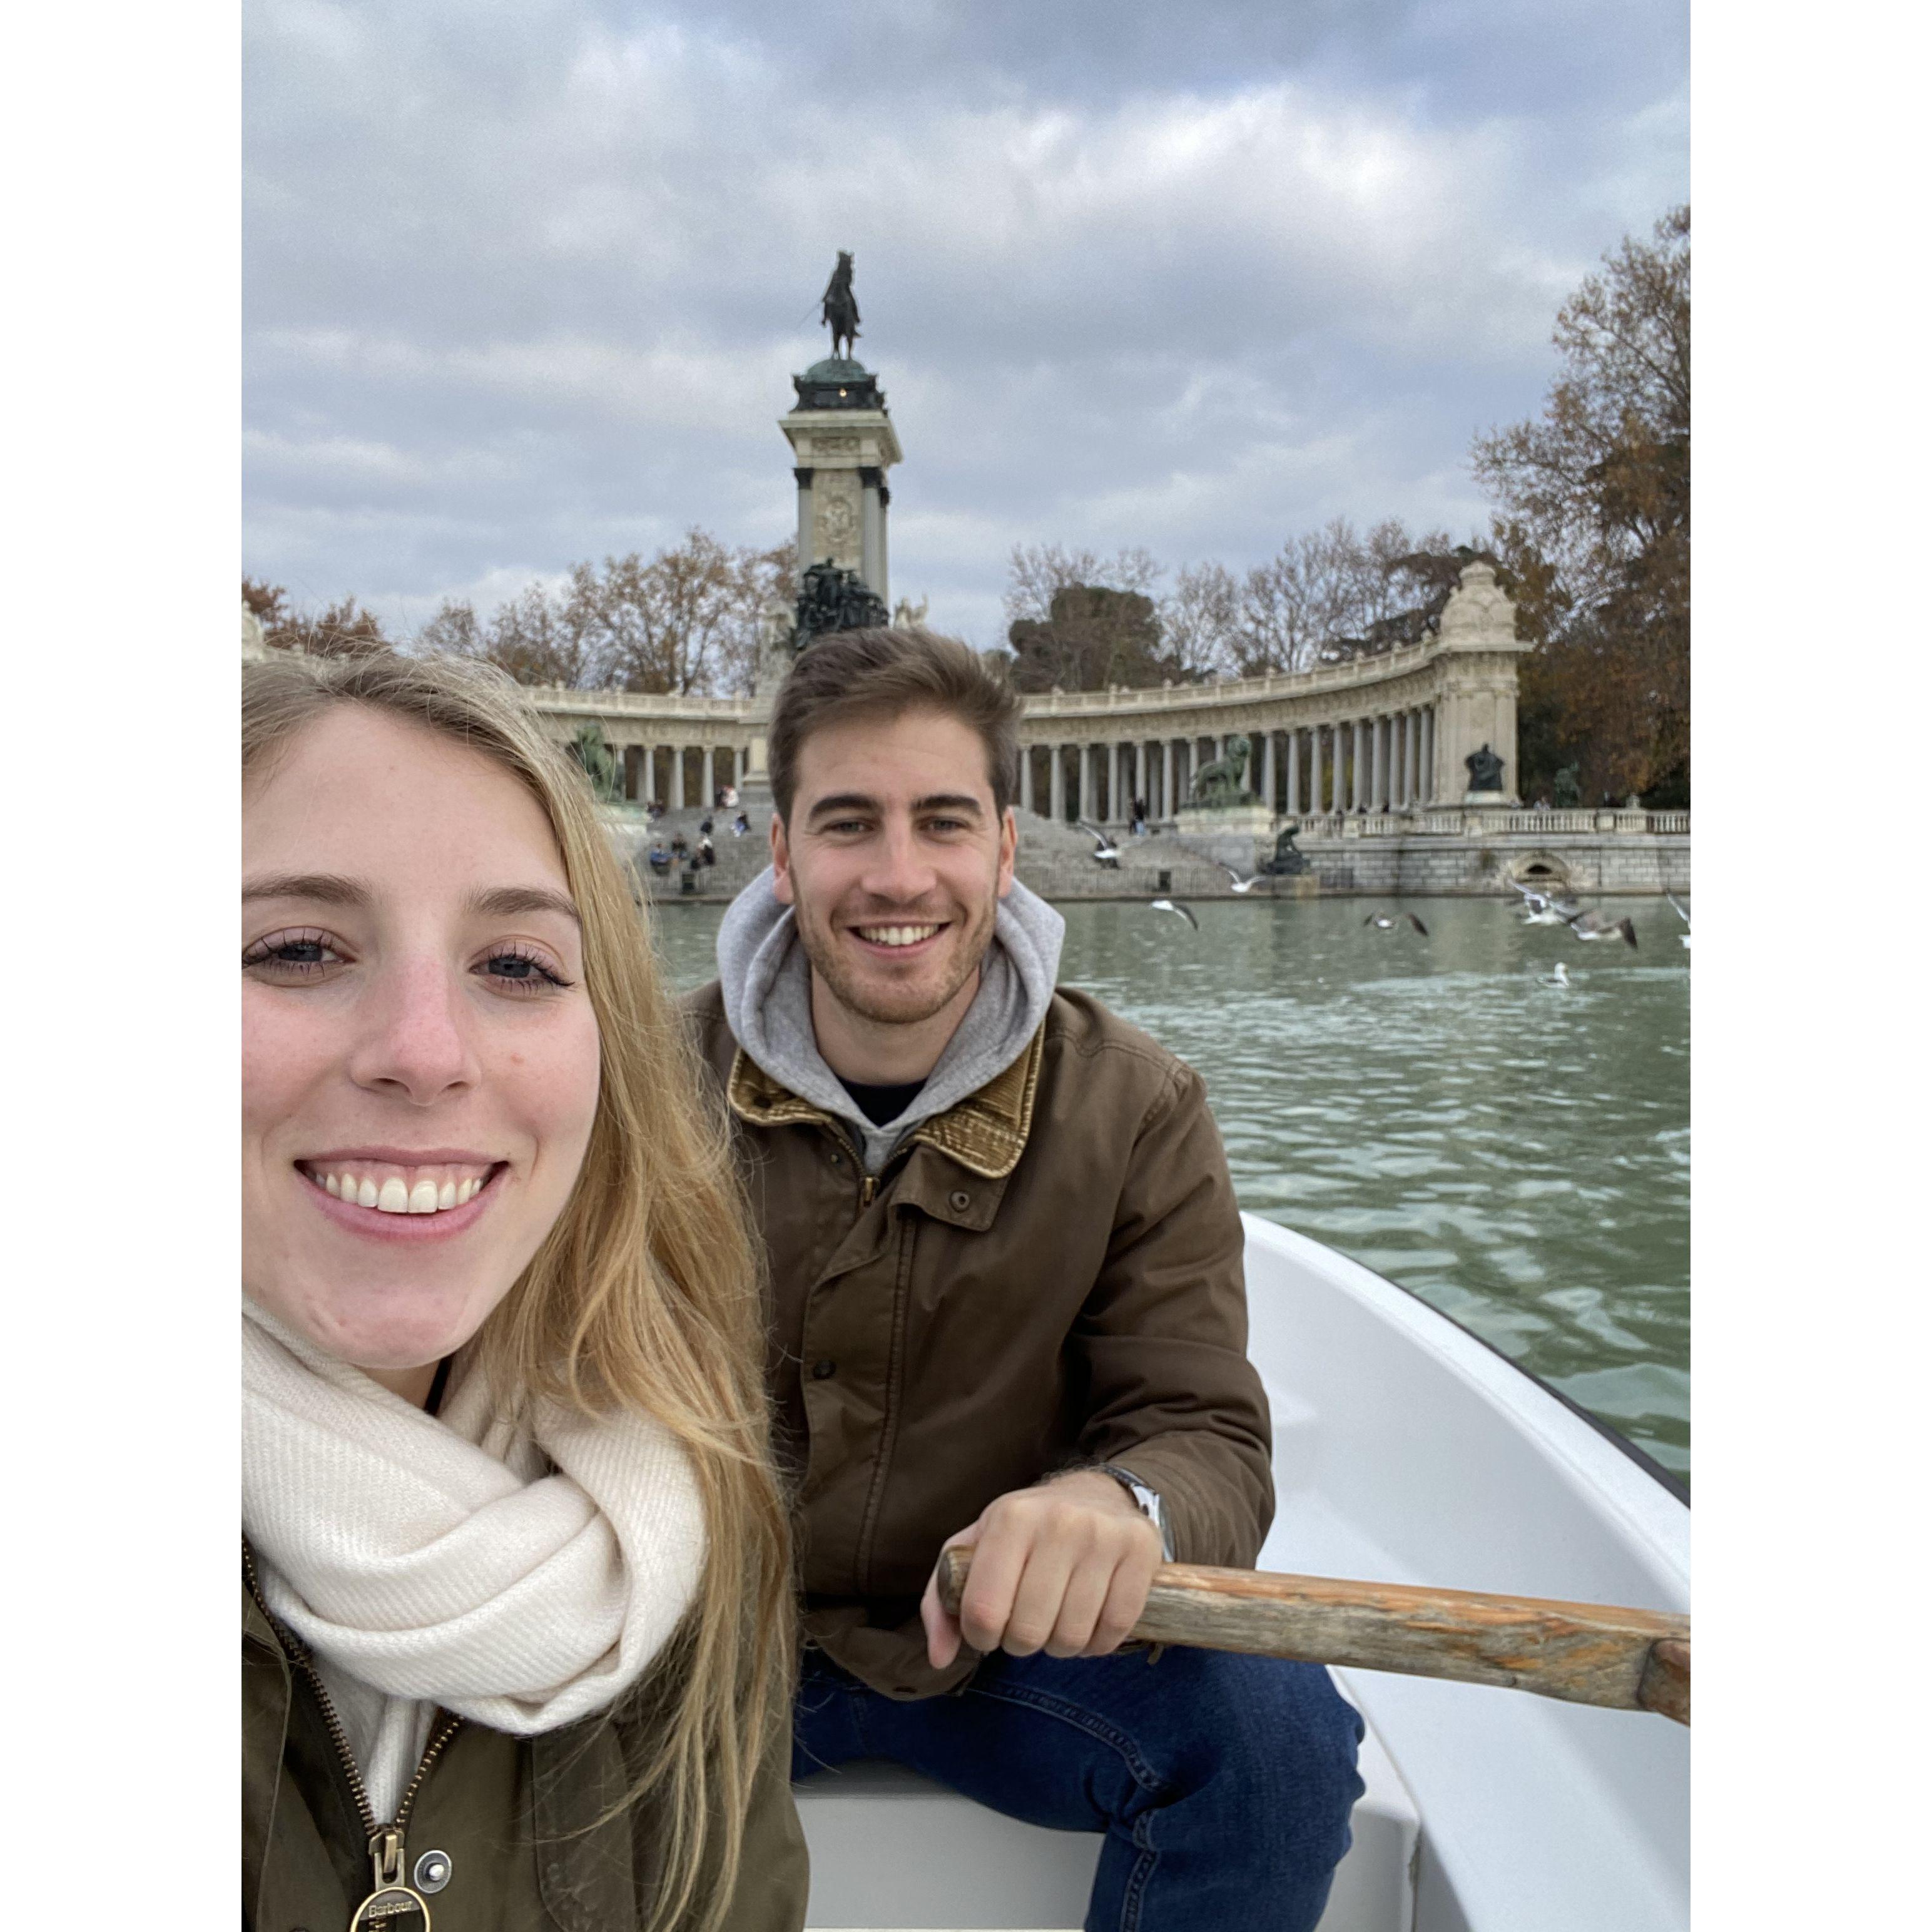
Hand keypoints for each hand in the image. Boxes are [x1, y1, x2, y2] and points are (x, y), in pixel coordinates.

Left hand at [918, 1469, 1162, 1670]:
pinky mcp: (1141, 1552)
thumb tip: (938, 1658)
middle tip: (1026, 1625)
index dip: (981, 1636)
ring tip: (1056, 1621)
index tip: (989, 1628)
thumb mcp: (975, 1548)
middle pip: (1028, 1631)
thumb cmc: (1026, 1531)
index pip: (983, 1610)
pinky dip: (1097, 1643)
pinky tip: (1088, 1623)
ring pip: (1072, 1636)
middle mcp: (1059, 1522)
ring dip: (1060, 1645)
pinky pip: (1115, 1630)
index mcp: (1010, 1518)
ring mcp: (1104, 1537)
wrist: (1096, 1493)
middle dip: (1021, 1643)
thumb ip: (943, 1601)